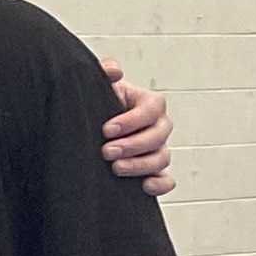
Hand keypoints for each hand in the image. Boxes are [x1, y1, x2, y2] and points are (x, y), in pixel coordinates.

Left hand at [98, 57, 174, 194]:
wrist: (89, 126)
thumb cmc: (98, 103)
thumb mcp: (99, 86)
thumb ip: (105, 73)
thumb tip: (113, 70)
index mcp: (148, 103)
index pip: (152, 109)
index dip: (132, 120)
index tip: (107, 129)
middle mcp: (157, 126)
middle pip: (159, 136)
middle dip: (133, 145)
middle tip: (106, 152)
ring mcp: (157, 149)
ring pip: (162, 158)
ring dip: (141, 165)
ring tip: (115, 168)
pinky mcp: (153, 171)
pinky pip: (166, 180)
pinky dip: (160, 184)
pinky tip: (143, 186)